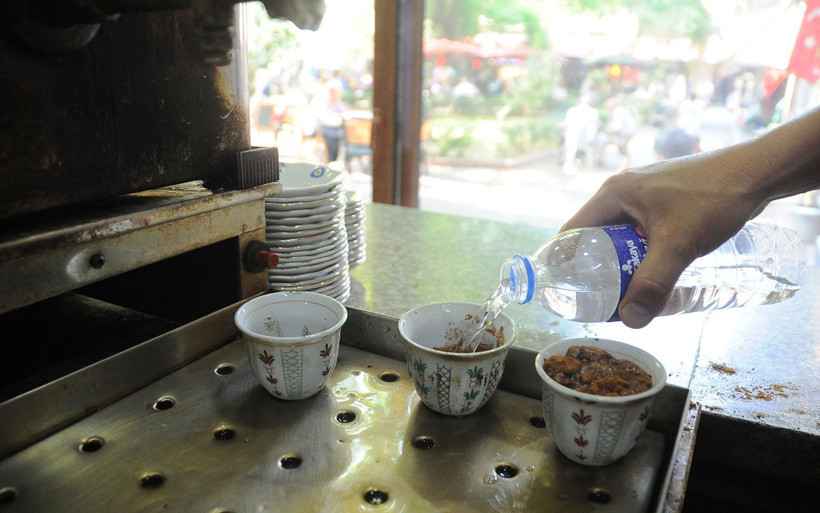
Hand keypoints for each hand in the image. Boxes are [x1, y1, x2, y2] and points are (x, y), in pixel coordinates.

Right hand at [561, 151, 766, 327]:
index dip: (564, 263)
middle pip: (595, 237)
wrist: (758, 172)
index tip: (568, 291)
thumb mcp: (678, 245)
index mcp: (613, 193)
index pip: (572, 232)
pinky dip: (639, 252)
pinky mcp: (663, 199)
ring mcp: (644, 193)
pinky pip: (639, 231)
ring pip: (619, 235)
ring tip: (628, 290)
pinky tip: (655, 269)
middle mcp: (622, 190)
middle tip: (602, 299)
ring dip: (621, 262)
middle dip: (596, 269)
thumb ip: (653, 283)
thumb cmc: (714, 199)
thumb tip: (631, 320)